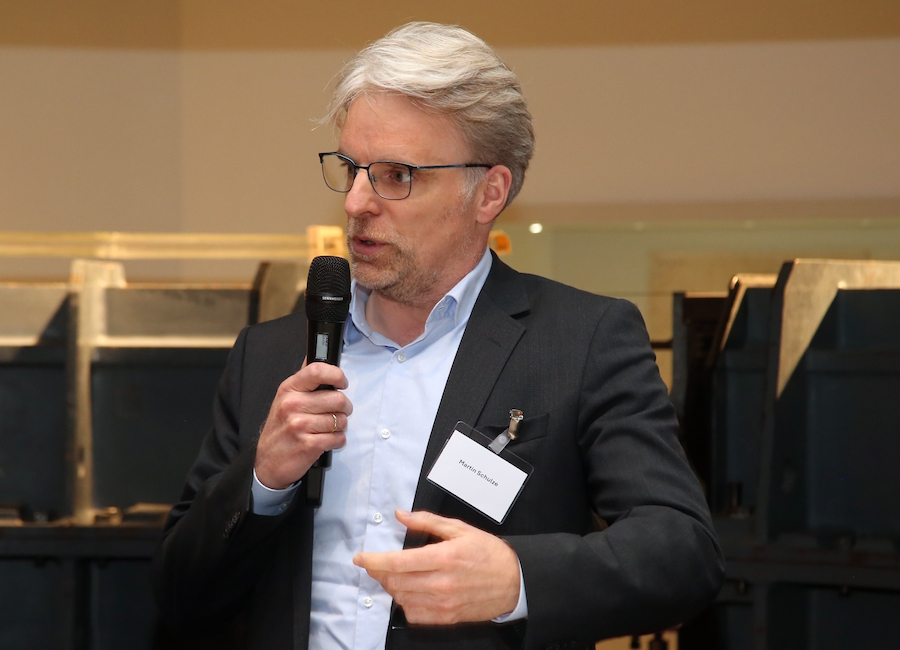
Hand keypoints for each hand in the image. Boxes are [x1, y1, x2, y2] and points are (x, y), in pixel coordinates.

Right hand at [254, 360, 351, 489]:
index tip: (341, 383)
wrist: (267, 462)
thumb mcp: (285, 398)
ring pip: (341, 420)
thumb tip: (317, 354)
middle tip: (338, 412)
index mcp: (289, 388)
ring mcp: (299, 425)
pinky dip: (338, 440)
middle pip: (338, 399)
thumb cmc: (280, 428)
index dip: (336, 375)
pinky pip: (338, 438)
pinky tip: (327, 440)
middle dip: (344, 408)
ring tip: (328, 428)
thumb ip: (304, 379)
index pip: (317, 370)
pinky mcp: (308, 445)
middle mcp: (292, 404)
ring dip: (341, 426)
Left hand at [353, 510, 519, 624]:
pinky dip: (405, 603)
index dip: (374, 560)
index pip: (399, 562)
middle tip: (377, 563)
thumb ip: (428, 522)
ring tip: (395, 575)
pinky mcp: (446, 618)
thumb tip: (403, 515)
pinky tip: (410, 591)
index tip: (361, 558)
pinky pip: (414, 614)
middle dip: (379, 572)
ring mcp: (444, 603)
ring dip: (391, 586)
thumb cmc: (490, 554)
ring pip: (402, 598)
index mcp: (444, 557)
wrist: (514, 582)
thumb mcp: (460, 529)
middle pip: (395, 581)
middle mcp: (442, 583)